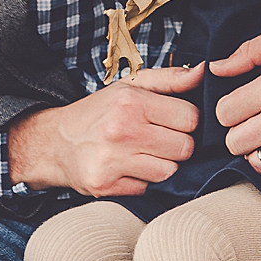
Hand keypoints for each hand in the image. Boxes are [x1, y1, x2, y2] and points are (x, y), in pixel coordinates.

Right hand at [6, 63, 202, 194]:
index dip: (186, 120)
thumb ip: (170, 79)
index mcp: (131, 102)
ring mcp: (112, 161)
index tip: (171, 120)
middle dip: (177, 144)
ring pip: (169, 171)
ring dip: (161, 165)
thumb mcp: (130, 86)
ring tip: (142, 153)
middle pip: (184, 148)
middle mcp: (121, 130)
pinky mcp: (105, 186)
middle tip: (158, 138)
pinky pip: (147, 189)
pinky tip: (127, 168)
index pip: (190, 118)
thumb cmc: (100, 112)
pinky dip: (142, 181)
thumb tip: (204, 72)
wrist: (55, 143)